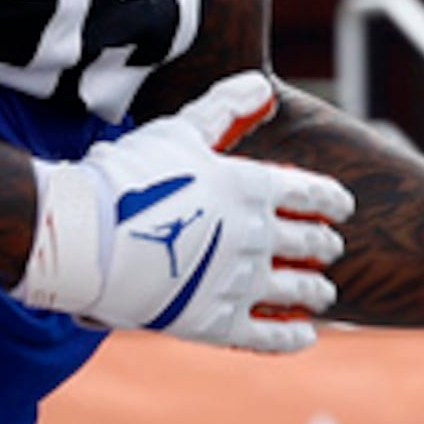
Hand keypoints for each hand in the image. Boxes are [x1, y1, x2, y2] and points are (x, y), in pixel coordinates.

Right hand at [22, 72, 350, 351]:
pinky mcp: (214, 323)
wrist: (81, 234)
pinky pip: (269, 336)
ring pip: (299, 292)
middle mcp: (255, 235)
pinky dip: (292, 337)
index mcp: (251, 187)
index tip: (342, 208)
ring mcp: (238, 282)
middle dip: (325, 247)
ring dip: (316, 293)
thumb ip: (225, 109)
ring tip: (322, 295)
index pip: (313, 194)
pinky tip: (306, 336)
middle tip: (329, 251)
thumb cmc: (127, 176)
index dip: (333, 201)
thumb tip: (262, 87)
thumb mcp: (179, 131)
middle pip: (312, 245)